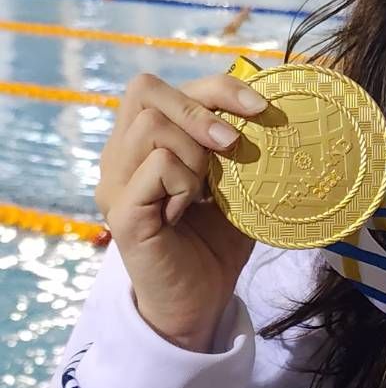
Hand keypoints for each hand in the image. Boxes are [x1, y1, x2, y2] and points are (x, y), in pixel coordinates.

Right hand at [95, 71, 267, 350]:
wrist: (201, 301)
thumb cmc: (216, 239)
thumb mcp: (233, 181)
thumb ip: (236, 142)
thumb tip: (268, 102)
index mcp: (141, 143)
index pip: (162, 87)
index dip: (215, 86)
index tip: (260, 108)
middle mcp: (119, 156)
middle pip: (145, 90)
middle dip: (201, 107)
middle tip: (235, 143)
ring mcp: (115, 183)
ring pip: (151, 126)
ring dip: (196, 149)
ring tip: (209, 187)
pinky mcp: (122, 212)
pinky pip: (157, 167)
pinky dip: (187, 182)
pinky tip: (191, 210)